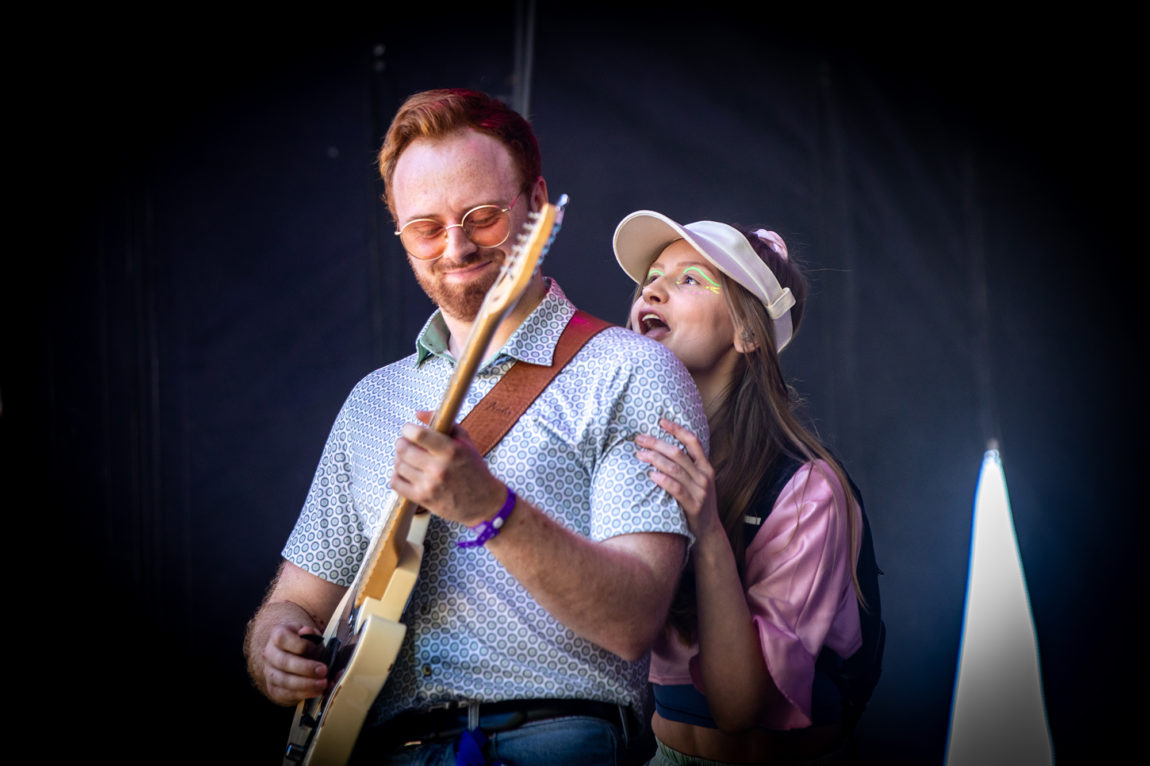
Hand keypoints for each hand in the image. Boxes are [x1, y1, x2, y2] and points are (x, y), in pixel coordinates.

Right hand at [259, 622, 328, 704]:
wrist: (292, 655)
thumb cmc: (304, 643)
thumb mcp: (309, 634)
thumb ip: (310, 634)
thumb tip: (306, 632)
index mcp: (277, 635)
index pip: (283, 639)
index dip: (301, 645)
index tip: (317, 649)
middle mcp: (269, 653)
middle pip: (284, 662)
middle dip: (306, 668)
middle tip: (323, 671)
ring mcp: (269, 672)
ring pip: (283, 680)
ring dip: (305, 684)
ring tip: (323, 683)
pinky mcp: (273, 688)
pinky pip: (285, 694)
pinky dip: (302, 694)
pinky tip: (316, 691)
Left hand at [390, 411, 505, 526]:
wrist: (483, 502)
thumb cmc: (474, 470)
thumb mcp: (466, 442)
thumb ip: (445, 423)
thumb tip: (418, 414)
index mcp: (451, 451)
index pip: (418, 434)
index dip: (408, 429)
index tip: (409, 429)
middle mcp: (438, 468)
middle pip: (403, 449)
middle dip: (402, 442)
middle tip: (406, 443)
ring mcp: (429, 485)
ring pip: (398, 465)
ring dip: (399, 459)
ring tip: (408, 459)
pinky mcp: (422, 499)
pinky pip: (396, 483)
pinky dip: (397, 475)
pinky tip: (405, 473)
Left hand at [635, 418, 720, 537]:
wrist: (708, 531)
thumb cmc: (697, 503)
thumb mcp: (698, 482)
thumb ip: (687, 467)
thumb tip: (663, 449)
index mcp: (706, 467)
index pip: (693, 441)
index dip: (677, 429)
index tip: (660, 421)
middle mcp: (704, 476)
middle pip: (678, 453)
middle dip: (657, 443)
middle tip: (640, 439)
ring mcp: (700, 491)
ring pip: (675, 468)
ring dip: (655, 459)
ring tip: (639, 455)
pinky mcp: (694, 505)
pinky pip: (676, 489)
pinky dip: (663, 479)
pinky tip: (651, 475)